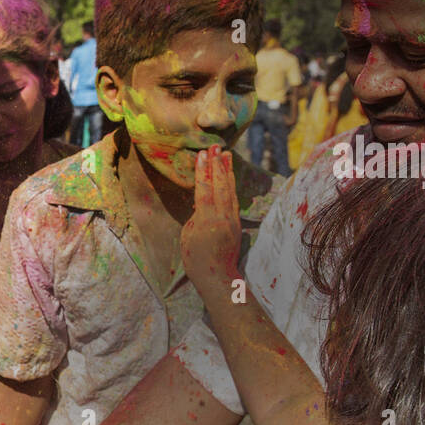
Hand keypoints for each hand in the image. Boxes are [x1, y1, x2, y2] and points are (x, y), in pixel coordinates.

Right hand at [180, 147, 241, 296]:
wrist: (217, 277)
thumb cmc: (196, 261)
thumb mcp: (188, 237)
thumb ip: (195, 217)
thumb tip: (201, 203)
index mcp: (207, 220)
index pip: (204, 190)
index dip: (203, 171)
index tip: (202, 154)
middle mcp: (222, 216)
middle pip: (220, 185)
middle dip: (217, 165)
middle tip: (216, 147)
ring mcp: (232, 219)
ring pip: (230, 190)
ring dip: (227, 171)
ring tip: (226, 154)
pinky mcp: (236, 223)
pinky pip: (233, 199)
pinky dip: (230, 185)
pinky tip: (229, 176)